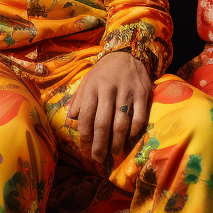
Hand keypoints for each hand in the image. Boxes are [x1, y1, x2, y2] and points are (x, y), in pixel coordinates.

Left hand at [67, 51, 152, 165]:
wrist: (126, 53)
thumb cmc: (103, 72)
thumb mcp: (86, 82)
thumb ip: (78, 100)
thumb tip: (70, 120)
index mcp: (92, 88)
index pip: (86, 117)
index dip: (85, 137)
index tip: (85, 150)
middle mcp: (108, 90)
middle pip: (103, 123)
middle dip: (100, 145)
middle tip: (99, 158)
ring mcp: (127, 92)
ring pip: (121, 123)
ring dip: (118, 142)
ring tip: (115, 153)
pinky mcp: (142, 93)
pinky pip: (139, 117)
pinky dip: (134, 131)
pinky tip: (129, 138)